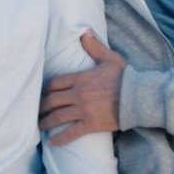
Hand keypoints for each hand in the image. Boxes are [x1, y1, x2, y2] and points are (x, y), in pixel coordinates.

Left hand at [39, 30, 124, 144]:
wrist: (139, 98)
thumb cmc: (125, 77)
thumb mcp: (110, 59)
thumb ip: (94, 46)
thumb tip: (84, 31)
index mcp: (80, 78)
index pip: (54, 83)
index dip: (44, 89)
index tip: (40, 94)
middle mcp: (78, 94)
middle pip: (51, 100)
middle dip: (41, 107)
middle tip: (34, 111)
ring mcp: (84, 110)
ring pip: (58, 117)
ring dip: (45, 122)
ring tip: (38, 127)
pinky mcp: (91, 124)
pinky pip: (71, 132)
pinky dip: (59, 138)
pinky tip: (51, 142)